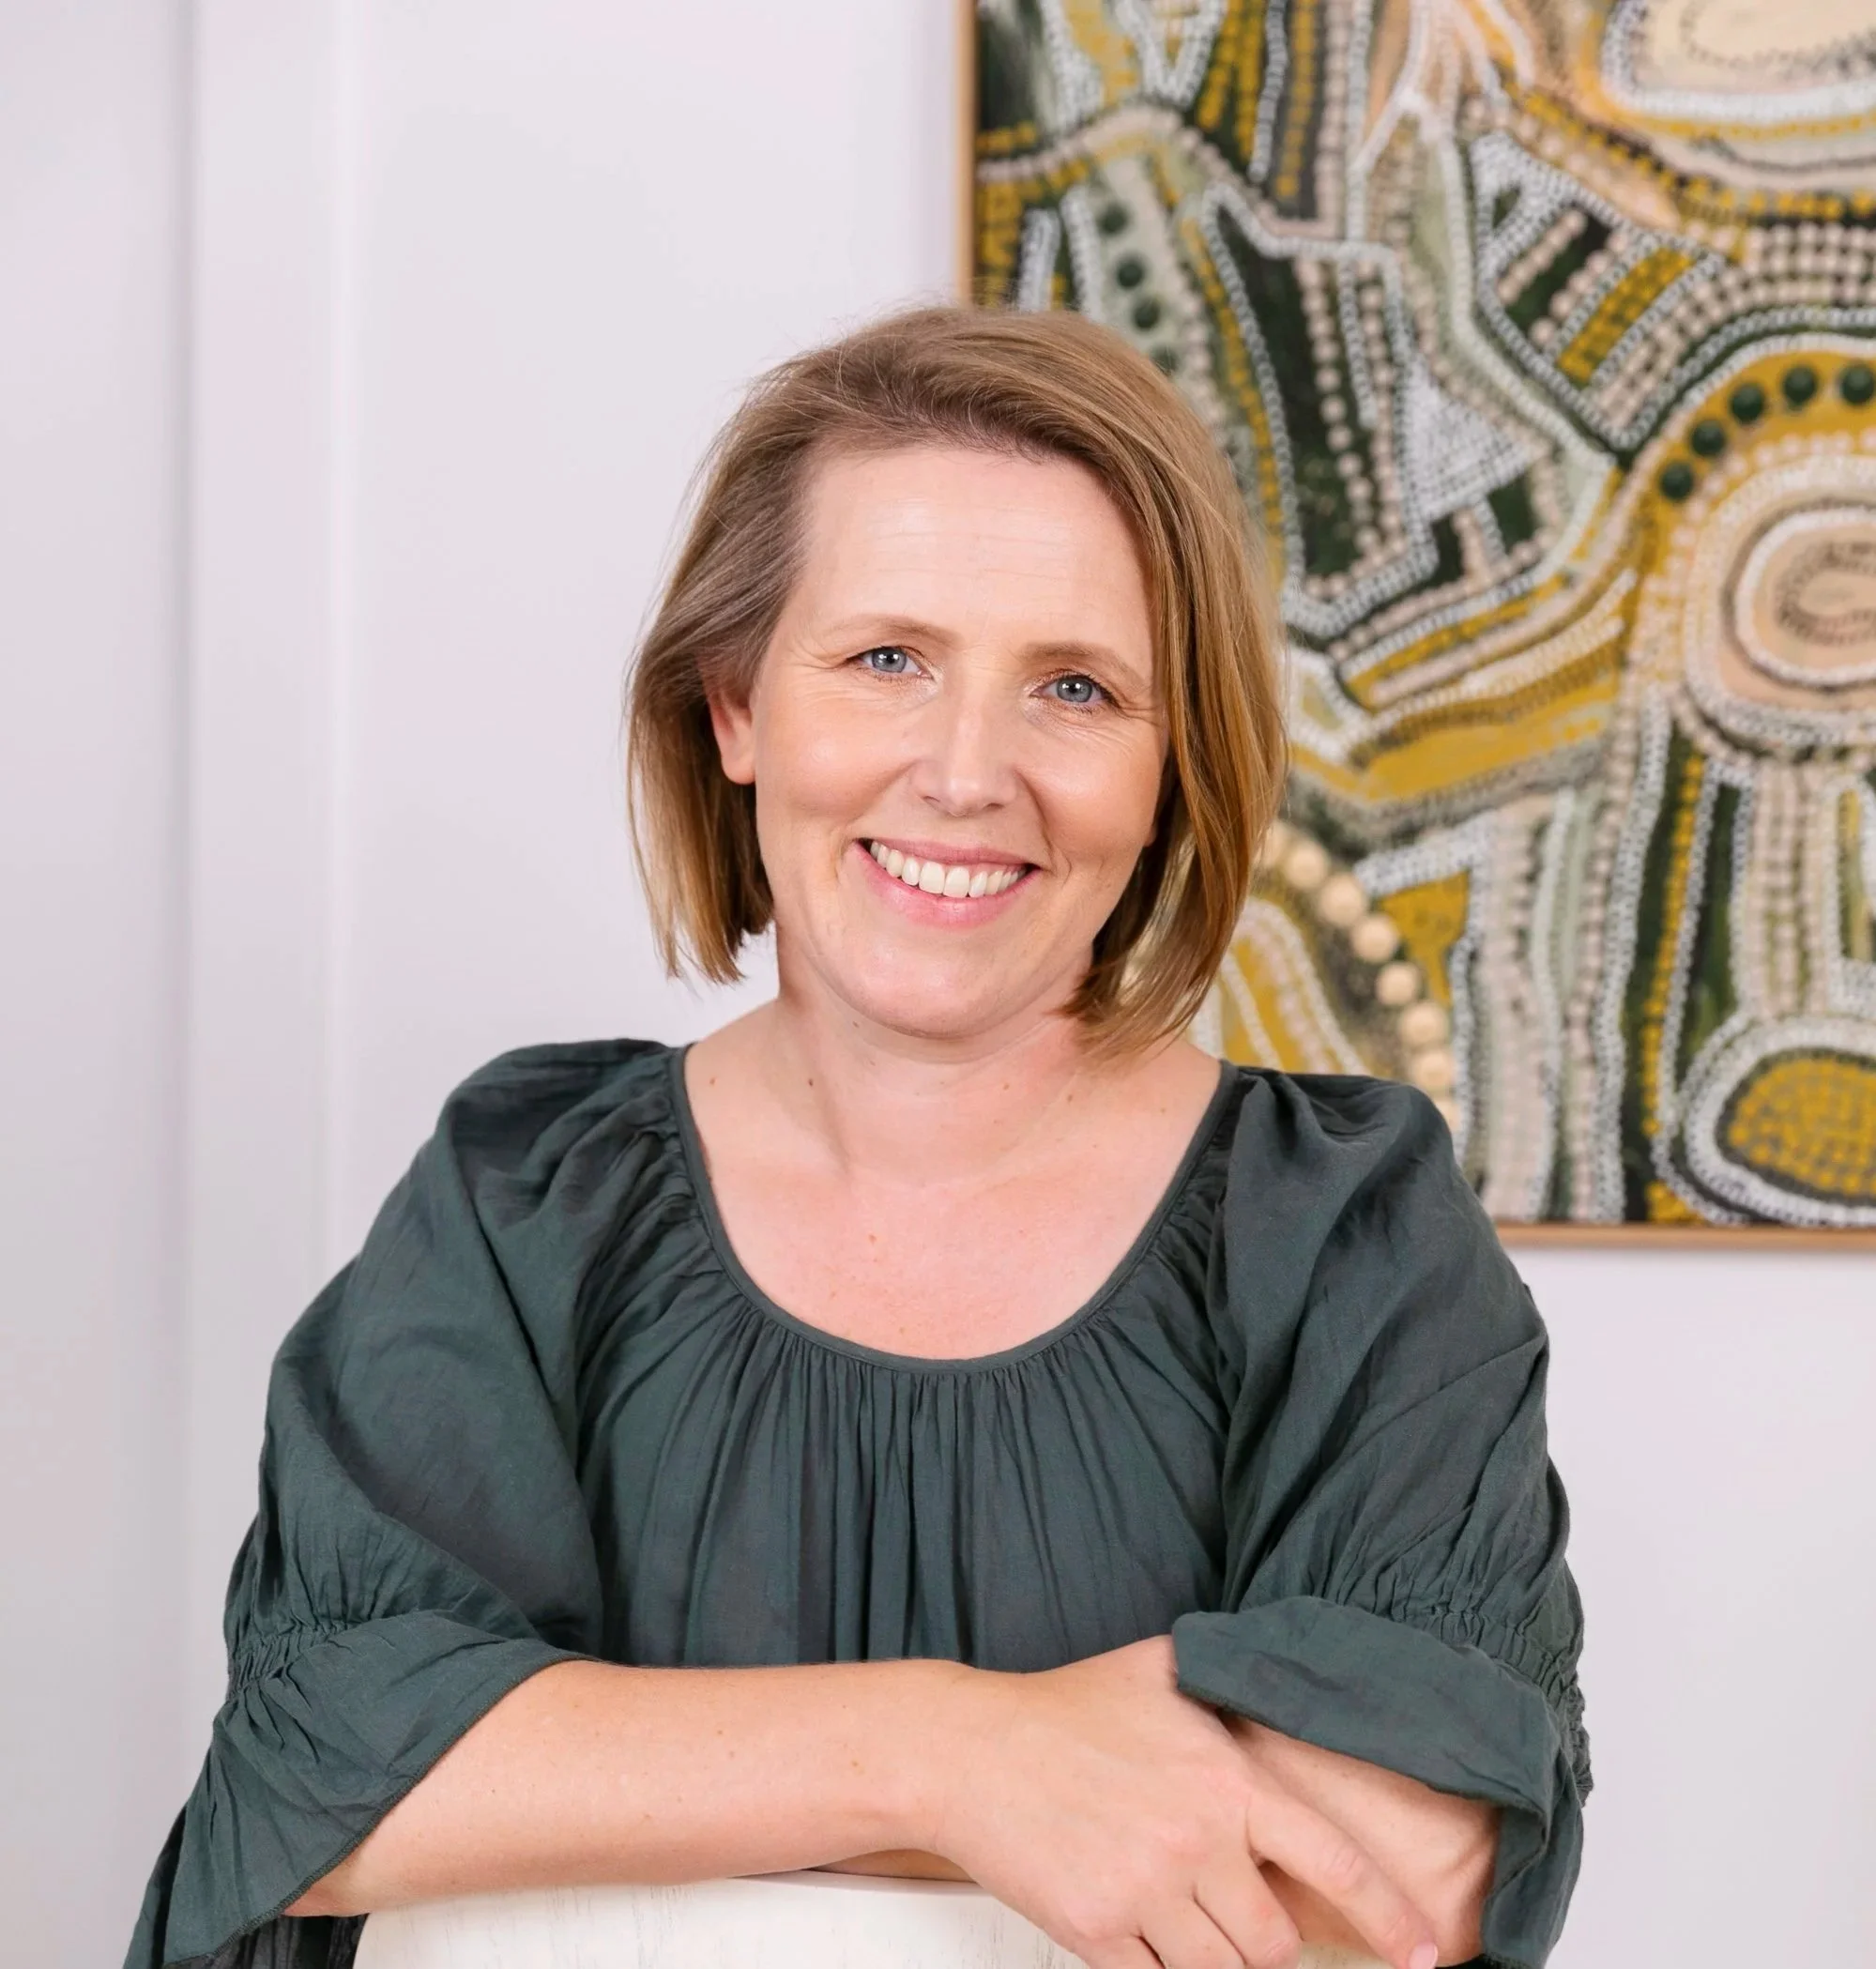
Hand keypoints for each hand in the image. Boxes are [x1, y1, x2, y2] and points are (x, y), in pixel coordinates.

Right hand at [923, 1636, 1439, 1968]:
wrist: (971, 1749)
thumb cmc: (1064, 1707)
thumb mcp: (1160, 1670)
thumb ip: (1228, 1677)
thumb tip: (1285, 1671)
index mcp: (1224, 1779)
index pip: (1332, 1861)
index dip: (1389, 1916)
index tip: (1424, 1953)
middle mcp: (1195, 1839)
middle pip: (1275, 1941)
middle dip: (1265, 1937)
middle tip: (1231, 1907)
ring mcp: (1145, 1891)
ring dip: (1210, 1956)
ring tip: (1176, 1910)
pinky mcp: (1096, 1932)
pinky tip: (1138, 1932)